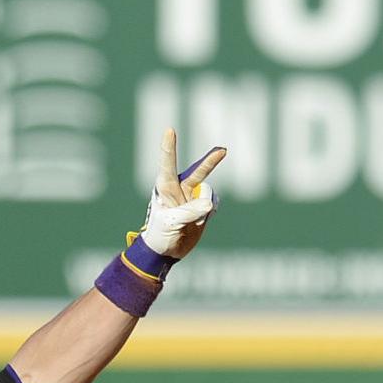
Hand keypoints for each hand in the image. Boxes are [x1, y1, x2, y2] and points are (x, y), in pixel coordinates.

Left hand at [139, 129, 225, 259]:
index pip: (168, 164)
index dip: (169, 147)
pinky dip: (207, 216)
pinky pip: (211, 206)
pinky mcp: (203, 207)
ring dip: (201, 210)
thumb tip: (209, 202)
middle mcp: (180, 188)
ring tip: (189, 225)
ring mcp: (193, 196)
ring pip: (207, 194)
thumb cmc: (160, 235)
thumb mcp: (170, 223)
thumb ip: (188, 212)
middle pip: (198, 171)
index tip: (170, 130)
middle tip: (222, 151)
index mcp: (165, 188)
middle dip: (211, 161)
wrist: (166, 252)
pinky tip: (196, 224)